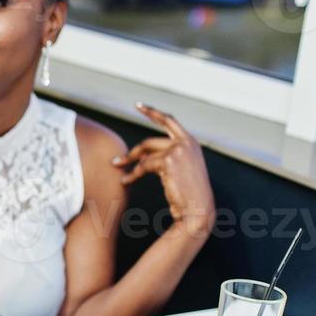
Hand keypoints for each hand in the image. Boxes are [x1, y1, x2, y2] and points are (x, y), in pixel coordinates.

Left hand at [112, 103, 214, 238]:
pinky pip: (144, 165)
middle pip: (150, 141)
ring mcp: (178, 150)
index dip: (152, 113)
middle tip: (116, 158)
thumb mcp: (181, 169)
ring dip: (130, 163)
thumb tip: (142, 154)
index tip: (138, 106)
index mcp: (191, 142)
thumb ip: (166, 156)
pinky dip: (133, 174)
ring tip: (119, 171)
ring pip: (145, 154)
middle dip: (133, 151)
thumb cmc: (189, 194)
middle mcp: (186, 142)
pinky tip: (125, 181)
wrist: (198, 209)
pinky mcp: (169, 160)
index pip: (169, 121)